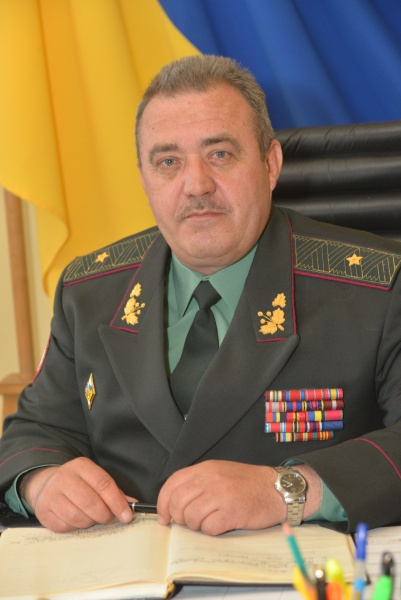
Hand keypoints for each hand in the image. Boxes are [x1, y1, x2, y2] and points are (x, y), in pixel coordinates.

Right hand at [20, 457, 133, 531]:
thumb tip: (132, 505)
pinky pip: (65, 527)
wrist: (46, 485)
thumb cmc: (78, 483)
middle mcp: (64, 478)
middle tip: (109, 518)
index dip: (117, 502)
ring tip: (92, 517)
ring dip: (90, 522)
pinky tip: (77, 520)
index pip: (103, 484)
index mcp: (81, 466)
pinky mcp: (43, 512)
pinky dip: (75, 527)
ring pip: (77, 517)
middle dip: (104, 515)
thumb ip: (113, 491)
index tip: (127, 515)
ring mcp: (51, 495)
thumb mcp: (94, 479)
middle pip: (90, 502)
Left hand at [157, 460, 321, 535]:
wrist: (276, 488)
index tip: (165, 517)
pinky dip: (211, 531)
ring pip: (191, 517)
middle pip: (178, 503)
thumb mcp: (219, 473)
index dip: (163, 504)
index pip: (172, 484)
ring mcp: (221, 495)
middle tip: (189, 522)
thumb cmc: (248, 483)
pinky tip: (221, 525)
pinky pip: (209, 528)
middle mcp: (210, 479)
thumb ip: (198, 483)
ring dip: (197, 526)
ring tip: (209, 522)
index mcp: (205, 469)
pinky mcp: (232, 512)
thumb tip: (175, 504)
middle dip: (179, 518)